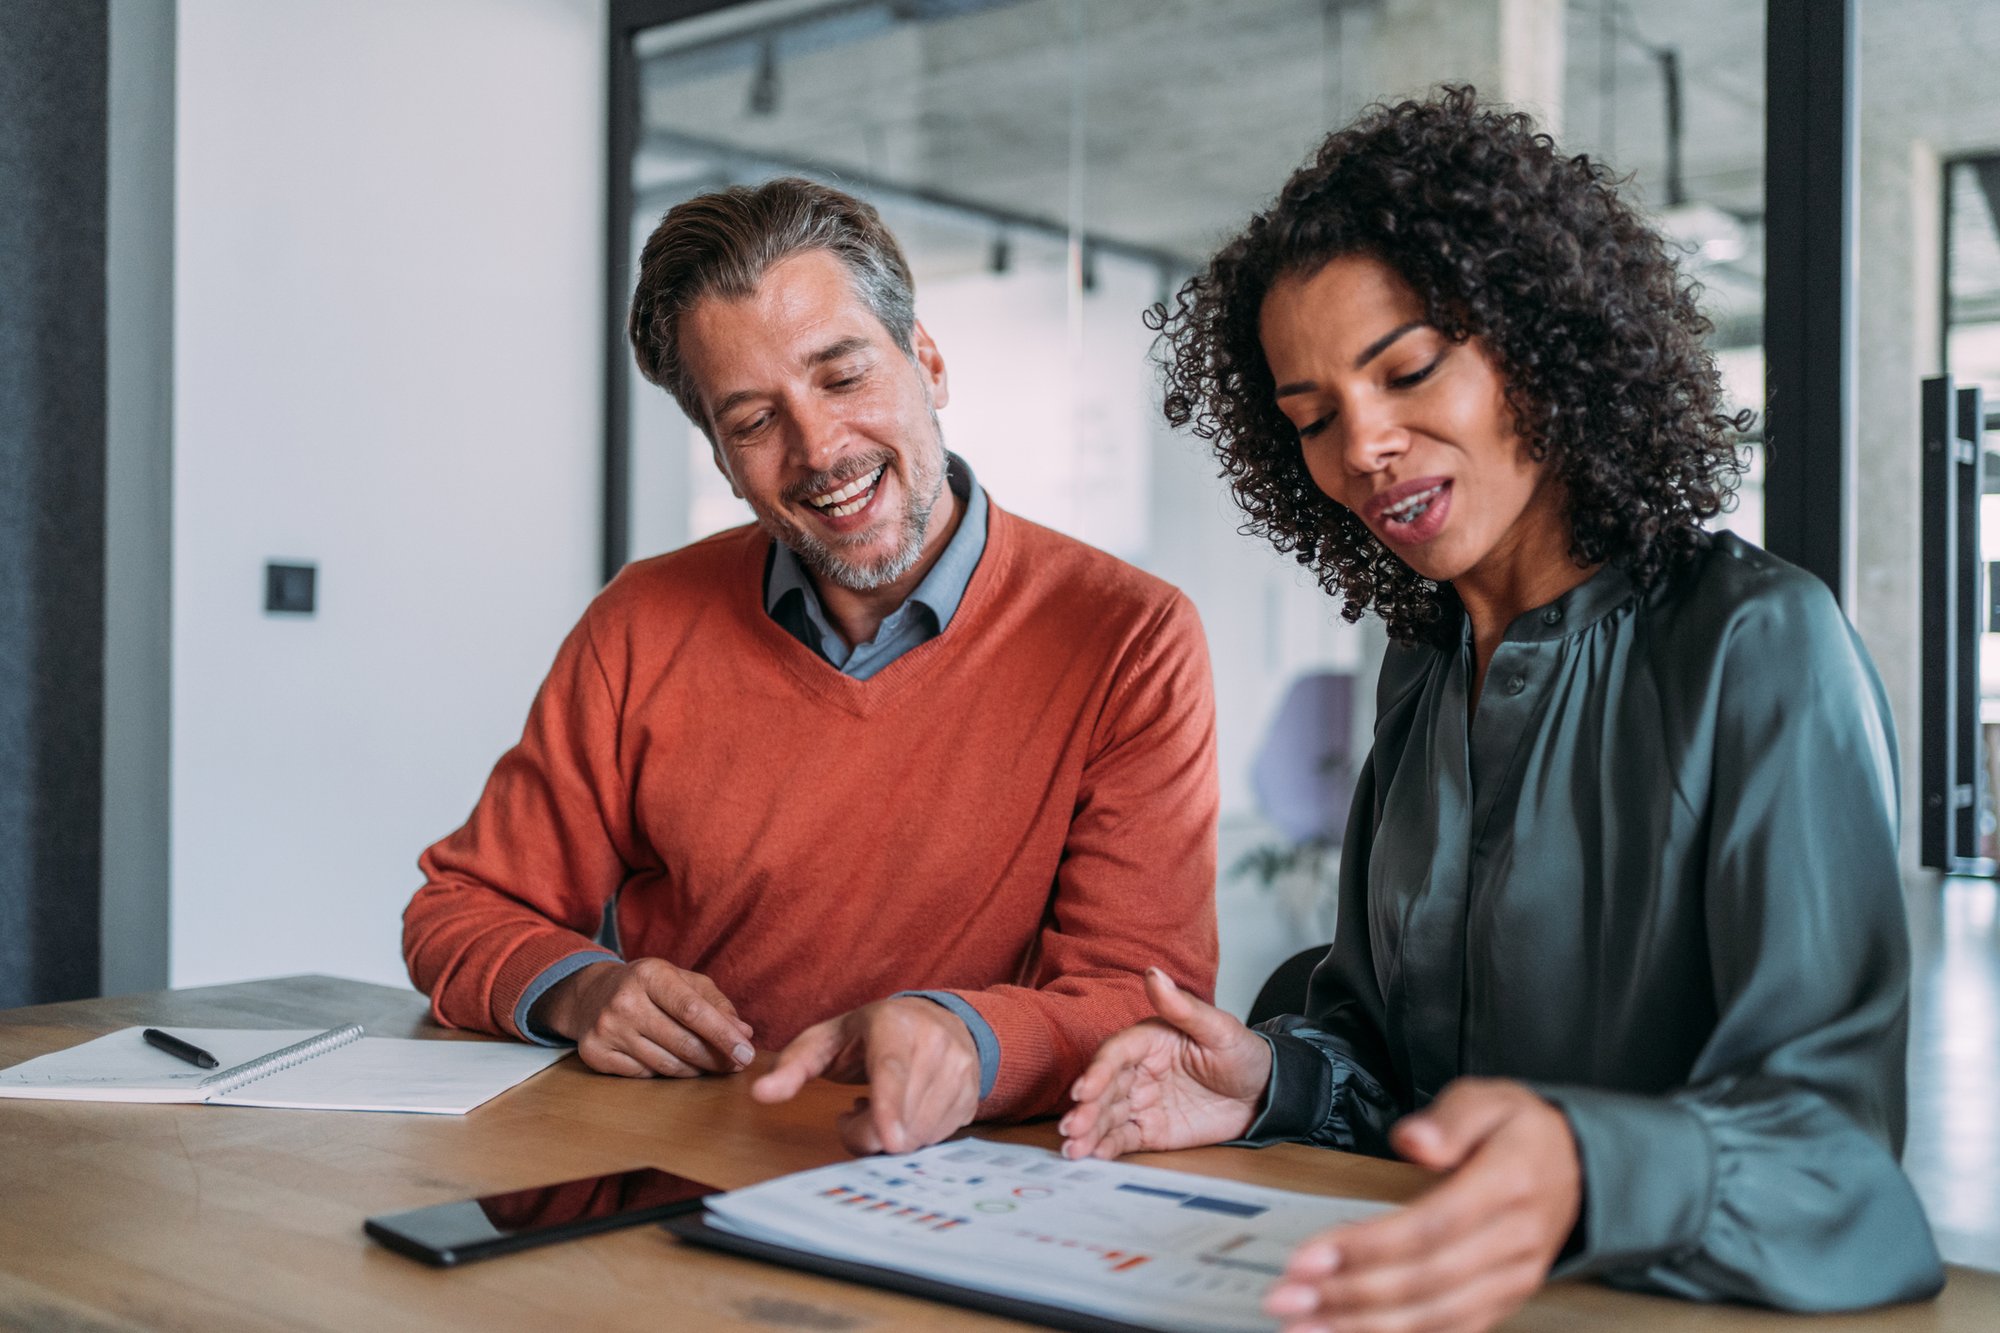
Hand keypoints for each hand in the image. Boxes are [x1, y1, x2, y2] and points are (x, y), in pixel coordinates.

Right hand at [532, 958, 755, 1077]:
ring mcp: (607, 1029)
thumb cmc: (649, 987)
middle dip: (715, 1058)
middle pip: (682, 1042)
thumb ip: (715, 1003)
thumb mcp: (682, 981)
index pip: (693, 1010)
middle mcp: (625, 1001)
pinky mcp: (595, 1053)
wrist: (590, 994)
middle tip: (735, 1066)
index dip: (723, 1035)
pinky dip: (665, 1074)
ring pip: (666, 1064)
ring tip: (708, 1065)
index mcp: (650, 974)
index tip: (746, 1054)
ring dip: (695, 1069)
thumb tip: (744, 1032)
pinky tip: (673, 1063)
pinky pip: (644, 1075)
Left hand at [750, 998, 981, 1154]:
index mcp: (894, 1024)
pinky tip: (905, 1114)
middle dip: (867, 1133)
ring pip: (920, 1135)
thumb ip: (793, 1066)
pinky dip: (914, 1138)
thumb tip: (761, 1093)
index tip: (888, 1142)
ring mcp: (960, 1070)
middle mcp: (935, 1043)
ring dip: (890, 1138)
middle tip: (853, 1113)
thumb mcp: (826, 1040)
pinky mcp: (971, 1096)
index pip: (892, 1071)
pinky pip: (938, 1139)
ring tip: (881, 1109)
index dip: (888, 1108)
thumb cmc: (871, 1034)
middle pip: (900, 1118)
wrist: (937, 1020)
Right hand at [1058, 967, 1272, 1158]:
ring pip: (1107, 1116)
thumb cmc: (1242, 1054)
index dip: (1097, 1072)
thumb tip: (1153, 973)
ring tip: (1072, 1150)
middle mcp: (1138, 1070)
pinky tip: (1093, 1156)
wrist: (1265, 1096)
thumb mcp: (1218, 1029)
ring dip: (1087, 1132)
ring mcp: (1142, 1102)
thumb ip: (1183, 1007)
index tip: (1083, 1091)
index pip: (1115, 1054)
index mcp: (1148, 1041)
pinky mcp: (1151, 1130)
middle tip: (1071, 1128)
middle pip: (1104, 1089)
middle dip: (1086, 1109)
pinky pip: (1124, 1138)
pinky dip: (1107, 1147)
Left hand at [1261, 1078, 1580, 1332]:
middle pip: (1425, 1281)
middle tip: (1286, 1298)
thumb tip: (1412, 1140)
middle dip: (1348, 1294)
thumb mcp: (1490, 1099)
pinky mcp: (1504, 1302)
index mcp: (1509, 1185)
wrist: (1578, 1166)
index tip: (1307, 1257)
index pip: (1430, 1226)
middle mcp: (1514, 1242)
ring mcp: (1512, 1280)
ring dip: (1363, 1327)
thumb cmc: (1521, 1130)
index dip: (1366, 1247)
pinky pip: (1452, 1332)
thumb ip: (1451, 1118)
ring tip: (1303, 1325)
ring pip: (1435, 1318)